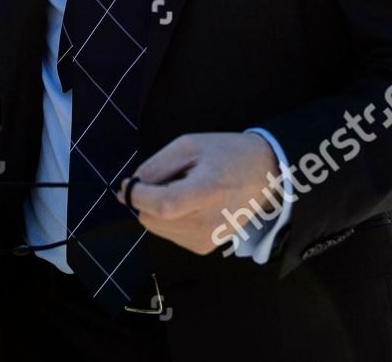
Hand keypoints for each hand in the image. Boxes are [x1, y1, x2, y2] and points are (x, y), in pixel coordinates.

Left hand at [122, 132, 281, 254]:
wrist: (263, 175)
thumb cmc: (226, 154)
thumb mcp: (189, 145)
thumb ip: (156, 166)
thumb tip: (128, 190)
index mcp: (206, 192)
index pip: (160, 205)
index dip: (136, 195)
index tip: (128, 184)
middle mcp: (206, 222)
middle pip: (151, 219)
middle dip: (147, 199)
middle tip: (170, 179)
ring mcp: (206, 239)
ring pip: (156, 228)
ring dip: (158, 209)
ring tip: (185, 190)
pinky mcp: (204, 247)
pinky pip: (169, 233)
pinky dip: (169, 219)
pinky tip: (191, 204)